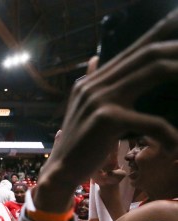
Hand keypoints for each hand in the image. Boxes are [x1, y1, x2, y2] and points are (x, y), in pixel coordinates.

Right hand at [39, 11, 177, 196]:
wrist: (61, 171)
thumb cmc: (80, 146)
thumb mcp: (85, 110)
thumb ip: (93, 84)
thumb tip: (95, 59)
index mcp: (90, 82)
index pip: (130, 52)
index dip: (158, 42)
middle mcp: (94, 85)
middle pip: (145, 55)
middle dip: (175, 54)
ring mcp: (99, 99)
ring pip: (153, 73)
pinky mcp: (107, 118)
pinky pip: (152, 121)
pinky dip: (168, 134)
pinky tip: (173, 147)